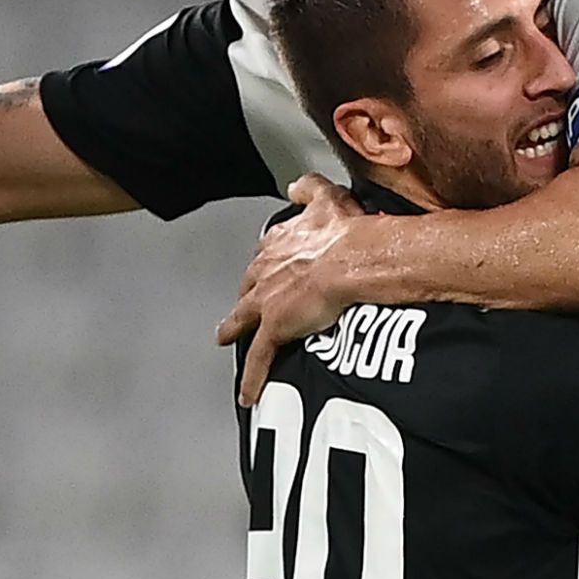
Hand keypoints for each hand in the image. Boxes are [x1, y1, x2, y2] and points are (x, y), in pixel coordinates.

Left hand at [219, 174, 367, 406]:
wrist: (352, 259)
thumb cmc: (346, 232)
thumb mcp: (328, 198)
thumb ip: (309, 189)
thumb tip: (296, 184)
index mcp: (281, 242)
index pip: (265, 253)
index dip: (266, 263)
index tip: (267, 268)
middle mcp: (267, 269)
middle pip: (248, 285)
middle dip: (246, 295)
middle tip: (244, 305)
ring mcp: (267, 301)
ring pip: (242, 320)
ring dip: (234, 330)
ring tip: (226, 339)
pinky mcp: (274, 328)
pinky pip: (259, 358)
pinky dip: (252, 378)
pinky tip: (248, 393)